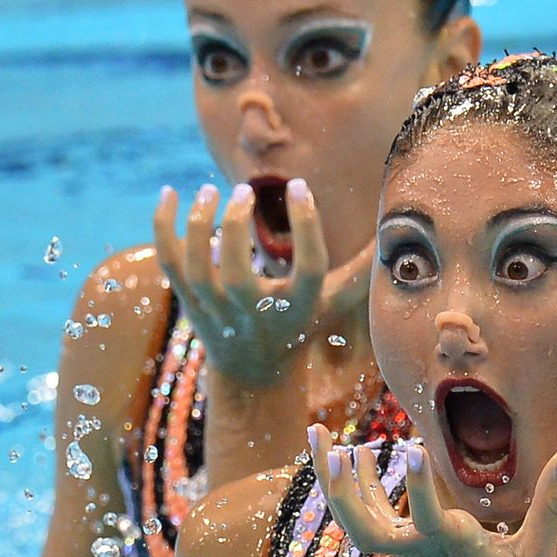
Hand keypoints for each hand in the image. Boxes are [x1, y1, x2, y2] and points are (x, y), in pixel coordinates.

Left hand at [153, 180, 372, 388]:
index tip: (301, 186)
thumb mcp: (335, 300)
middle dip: (238, 227)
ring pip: (198, 267)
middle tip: (247, 191)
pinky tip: (169, 194)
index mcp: (297, 306)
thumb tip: (393, 229)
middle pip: (238, 273)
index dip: (307, 223)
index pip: (308, 265)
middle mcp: (255, 311)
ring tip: (209, 191)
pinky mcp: (189, 300)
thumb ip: (362, 268)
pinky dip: (163, 228)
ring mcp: (217, 308)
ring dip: (199, 225)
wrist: (254, 371)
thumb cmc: (301, 323)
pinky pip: (169, 261)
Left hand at [308, 425, 556, 556]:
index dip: (417, 485)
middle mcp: (421, 555)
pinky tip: (357, 464)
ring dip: (337, 484)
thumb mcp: (538, 553)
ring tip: (328, 440)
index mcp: (457, 551)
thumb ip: (551, 500)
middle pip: (362, 526)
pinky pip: (370, 523)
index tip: (410, 446)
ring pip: (356, 524)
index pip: (429, 518)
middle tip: (325, 441)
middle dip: (339, 486)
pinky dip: (357, 493)